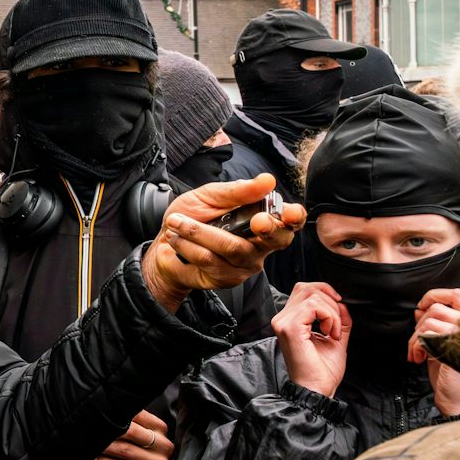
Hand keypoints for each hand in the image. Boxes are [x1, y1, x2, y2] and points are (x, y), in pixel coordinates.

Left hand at [56, 410, 170, 459]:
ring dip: (103, 446)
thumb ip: (129, 422)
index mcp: (160, 430)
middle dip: (109, 429)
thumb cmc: (137, 457)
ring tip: (87, 442)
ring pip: (126, 450)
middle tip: (89, 425)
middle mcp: (164, 446)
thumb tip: (105, 401)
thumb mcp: (136, 438)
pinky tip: (93, 459)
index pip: (139, 415)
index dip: (118, 413)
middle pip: (132, 432)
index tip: (98, 410)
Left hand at [141, 174, 305, 312]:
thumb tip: (267, 180)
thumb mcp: (211, 196)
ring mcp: (245, 265)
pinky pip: (210, 260)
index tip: (290, 213)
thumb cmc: (192, 216)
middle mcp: (260, 245)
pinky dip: (188, 244)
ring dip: (198, 231)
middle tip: (256, 220)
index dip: (294, 217)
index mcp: (262, 219)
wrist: (164, 244)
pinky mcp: (227, 279)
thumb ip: (239, 191)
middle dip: (266, 228)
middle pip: (275, 240)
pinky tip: (177, 238)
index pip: (290, 221)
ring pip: (232, 248)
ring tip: (177, 222)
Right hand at [272, 281, 350, 396]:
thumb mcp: (335, 336)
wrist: (318, 389)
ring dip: (332, 313)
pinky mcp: (290, 328)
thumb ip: (338, 317)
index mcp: (289, 320)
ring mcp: (283, 323)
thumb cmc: (323, 369)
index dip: (324, 291)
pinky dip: (330, 317)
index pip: (303, 289)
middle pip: (307, 288)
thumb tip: (342, 302)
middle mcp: (282, 319)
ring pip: (313, 296)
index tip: (338, 308)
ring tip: (334, 332)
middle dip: (330, 302)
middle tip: (336, 326)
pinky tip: (331, 333)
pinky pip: (314, 307)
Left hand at [407, 288, 459, 416]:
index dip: (436, 294)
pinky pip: (427, 335)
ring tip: (416, 354)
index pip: (457, 294)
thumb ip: (435, 323)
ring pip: (428, 321)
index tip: (421, 305)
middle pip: (436, 308)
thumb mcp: (441, 343)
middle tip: (415, 344)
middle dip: (418, 326)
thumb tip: (420, 309)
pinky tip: (418, 359)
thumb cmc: (451, 374)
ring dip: (414, 338)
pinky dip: (416, 346)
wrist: (459, 401)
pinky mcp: (454, 348)